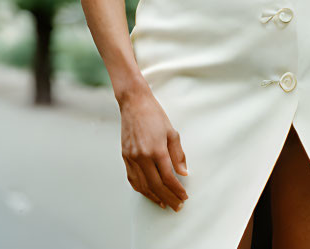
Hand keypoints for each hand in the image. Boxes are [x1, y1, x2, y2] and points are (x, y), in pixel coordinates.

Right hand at [119, 90, 188, 211]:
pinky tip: (149, 193)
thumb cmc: (154, 115)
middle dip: (168, 198)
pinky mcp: (125, 157)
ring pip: (143, 186)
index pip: (168, 177)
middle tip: (176, 205)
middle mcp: (142, 156)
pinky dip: (141, 189)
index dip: (177, 190)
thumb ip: (178, 155)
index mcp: (156, 149)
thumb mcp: (172, 132)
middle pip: (156, 185)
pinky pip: (132, 179)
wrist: (134, 103)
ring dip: (154, 197)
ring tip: (164, 203)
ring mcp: (132, 158)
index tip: (184, 197)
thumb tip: (183, 173)